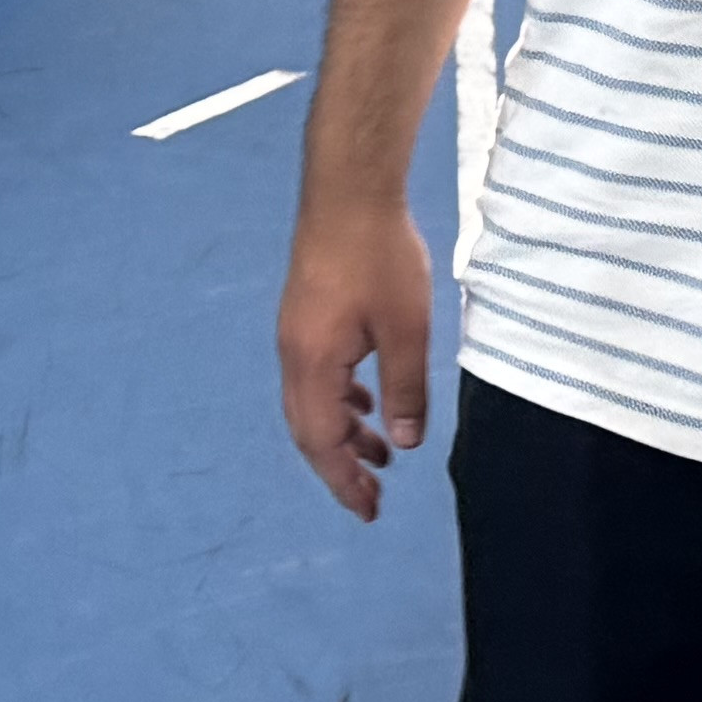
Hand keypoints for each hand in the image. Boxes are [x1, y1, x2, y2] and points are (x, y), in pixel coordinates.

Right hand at [277, 194, 437, 519]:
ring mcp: (297, 332)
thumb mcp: (406, 329)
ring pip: (313, 401)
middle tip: (373, 498)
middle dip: (340, 467)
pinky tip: (365, 398)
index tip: (369, 511)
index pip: (321, 441)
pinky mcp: (307, 313)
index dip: (343, 481)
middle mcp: (295, 354)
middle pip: (309, 428)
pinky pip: (317, 374)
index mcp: (313, 363)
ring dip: (343, 432)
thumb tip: (404, 443)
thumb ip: (405, 390)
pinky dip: (341, 399)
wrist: (349, 190)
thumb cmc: (380, 255)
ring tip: (379, 455)